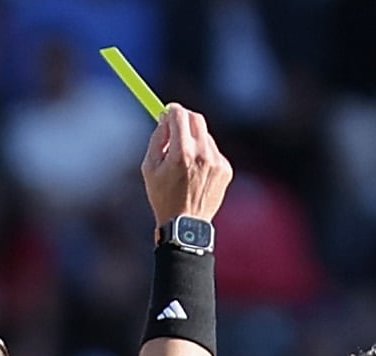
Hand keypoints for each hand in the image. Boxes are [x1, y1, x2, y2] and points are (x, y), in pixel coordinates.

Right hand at [141, 104, 230, 226]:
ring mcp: (217, 161)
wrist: (186, 226)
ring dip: (194, 141)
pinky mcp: (226, 169)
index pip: (179, 115)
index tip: (168, 112)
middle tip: (177, 126)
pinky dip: (205, 157)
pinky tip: (196, 175)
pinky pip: (214, 153)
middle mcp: (202, 153)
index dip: (172, 110)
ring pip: (205, 136)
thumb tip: (164, 118)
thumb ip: (157, 139)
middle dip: (185, 119)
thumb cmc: (163, 197)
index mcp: (181, 152)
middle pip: (196, 118)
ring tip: (185, 164)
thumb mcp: (149, 168)